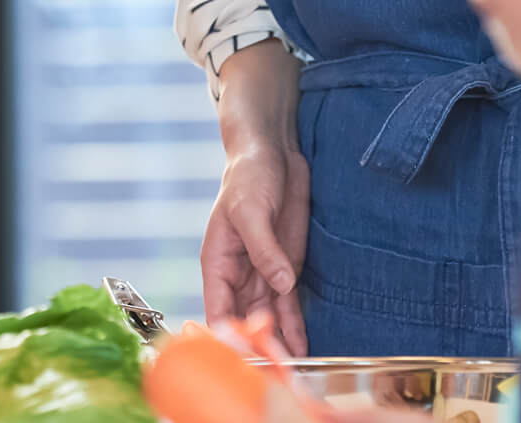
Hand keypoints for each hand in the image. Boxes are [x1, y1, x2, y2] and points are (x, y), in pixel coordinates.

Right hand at [201, 137, 310, 357]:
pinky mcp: (286, 266)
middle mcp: (238, 273)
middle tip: (276, 369)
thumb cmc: (248, 174)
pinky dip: (296, 324)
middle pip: (243, 319)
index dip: (227, 334)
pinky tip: (302, 345)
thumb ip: (264, 249)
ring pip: (269, 317)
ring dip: (279, 340)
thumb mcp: (250, 210)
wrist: (274, 151)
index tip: (243, 354)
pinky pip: (289, 303)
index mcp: (218, 261)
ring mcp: (263, 271)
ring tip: (293, 368)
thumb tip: (280, 283)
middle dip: (257, 344)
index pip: (217, 308)